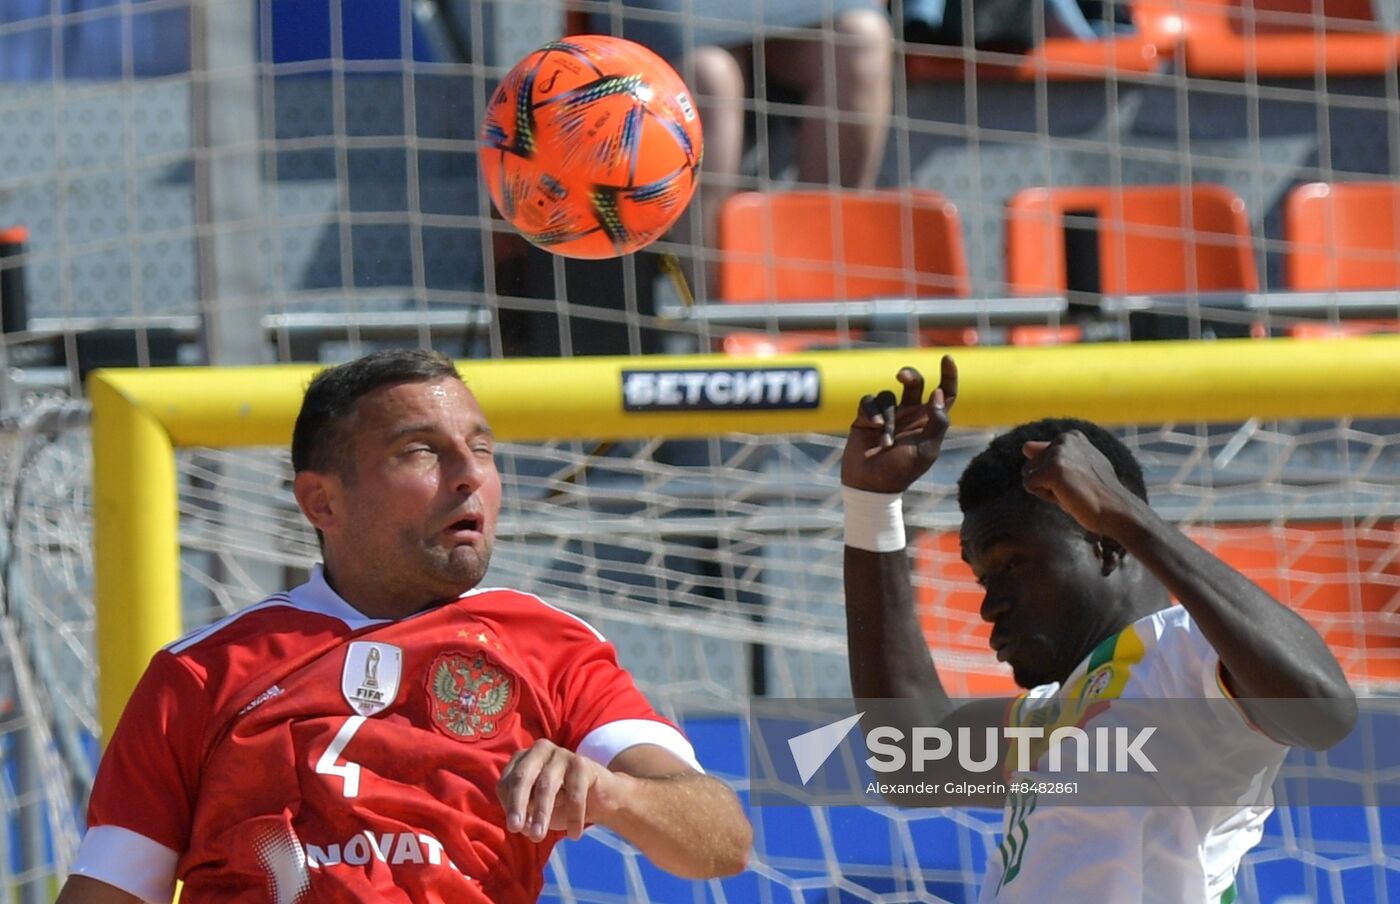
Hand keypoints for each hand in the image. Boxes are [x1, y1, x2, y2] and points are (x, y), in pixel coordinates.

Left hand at [497, 739, 627, 841]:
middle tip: (515, 829)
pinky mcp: (582, 763)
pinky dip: (573, 817)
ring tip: (538, 836)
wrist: (599, 799)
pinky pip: (574, 793)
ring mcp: (561, 754)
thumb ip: (525, 814)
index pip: (506, 782)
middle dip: (517, 805)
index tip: (515, 828)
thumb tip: (521, 825)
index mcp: (522, 759)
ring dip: (541, 813)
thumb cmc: (561, 803)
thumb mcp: (537, 809)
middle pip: (522, 778)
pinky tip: (574, 835)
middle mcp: (539, 750)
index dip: (507, 805)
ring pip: (546, 785)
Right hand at [841, 357, 957, 493]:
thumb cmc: (901, 471)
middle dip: (909, 375)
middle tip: (902, 376)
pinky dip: (872, 413)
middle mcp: (909, 414)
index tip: (947, 358)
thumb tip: (938, 393)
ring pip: (888, 396)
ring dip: (887, 417)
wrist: (870, 486)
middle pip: (914, 384)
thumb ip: (937, 422)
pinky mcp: (866, 418)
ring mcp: (888, 415)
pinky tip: (874, 428)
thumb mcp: (926, 450)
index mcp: (928, 422)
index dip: (948, 376)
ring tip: (885, 442)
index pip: (944, 394)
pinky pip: (869, 401)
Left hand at [1021, 431, 1140, 536]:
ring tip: (1071, 491)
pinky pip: (1029, 485)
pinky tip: (1067, 496)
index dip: (1056, 475)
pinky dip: (1045, 496)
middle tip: (1075, 488)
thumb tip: (1024, 446)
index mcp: (1072, 437)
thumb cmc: (1097, 493)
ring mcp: (1058, 452)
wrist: (1115, 510)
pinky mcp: (1051, 468)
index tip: (1080, 480)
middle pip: (1033, 465)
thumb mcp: (1076, 467)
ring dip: (1046, 489)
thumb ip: (1051, 454)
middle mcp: (1064, 439)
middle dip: (1048, 482)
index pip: (1041, 457)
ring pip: (1030, 475)